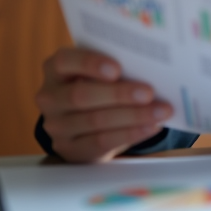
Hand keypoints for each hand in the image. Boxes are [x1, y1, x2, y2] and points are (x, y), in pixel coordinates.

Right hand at [35, 47, 173, 162]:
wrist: (83, 122)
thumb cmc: (98, 84)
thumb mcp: (99, 71)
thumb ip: (115, 65)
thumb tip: (150, 66)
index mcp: (56, 69)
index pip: (65, 62)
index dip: (90, 64)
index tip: (117, 69)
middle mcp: (50, 97)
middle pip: (81, 95)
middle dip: (119, 94)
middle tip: (149, 92)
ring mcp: (56, 125)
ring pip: (95, 121)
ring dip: (133, 116)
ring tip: (161, 111)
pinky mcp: (70, 148)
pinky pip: (102, 142)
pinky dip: (131, 133)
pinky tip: (151, 126)